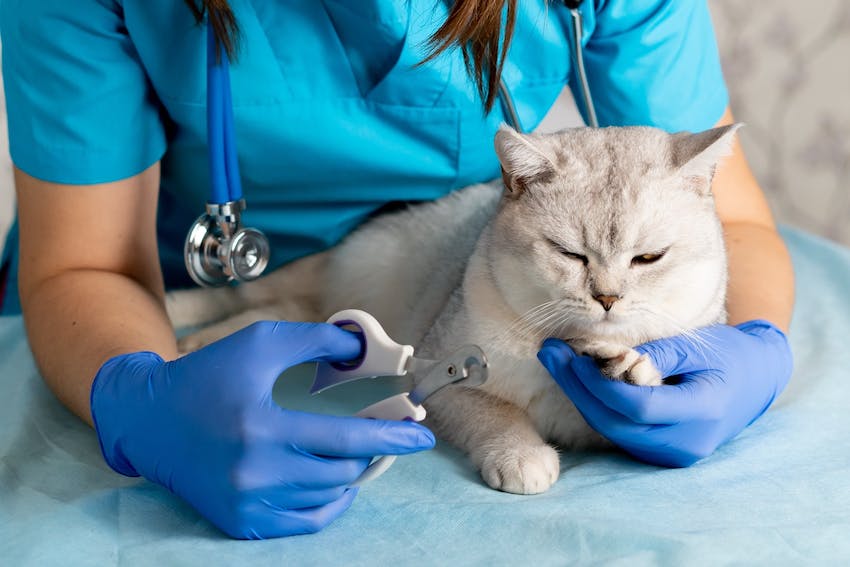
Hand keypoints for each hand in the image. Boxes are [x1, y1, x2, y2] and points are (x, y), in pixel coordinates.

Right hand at [90, 321, 434, 538]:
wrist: (149, 420)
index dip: (391, 438)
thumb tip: (361, 351)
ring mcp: (247, 503)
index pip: (346, 439)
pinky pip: (305, 522)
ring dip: (348, 472)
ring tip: (346, 450)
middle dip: (370, 452)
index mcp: (262, 426)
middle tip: (379, 434)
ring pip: (327, 496)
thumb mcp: (261, 343)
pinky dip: (327, 503)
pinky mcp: (239, 523)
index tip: (421, 436)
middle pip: (341, 471)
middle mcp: (254, 472)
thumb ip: (316, 341)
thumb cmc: (207, 375)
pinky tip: (331, 480)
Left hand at [537, 320, 792, 466]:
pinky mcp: (662, 453)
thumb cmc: (729, 356)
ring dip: (581, 397)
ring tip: (556, 361)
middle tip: (550, 354)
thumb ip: (656, 355)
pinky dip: (598, 406)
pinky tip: (578, 380)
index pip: (639, 407)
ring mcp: (674, 454)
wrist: (756, 382)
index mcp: (704, 413)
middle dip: (577, 388)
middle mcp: (687, 443)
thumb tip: (608, 360)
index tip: (573, 356)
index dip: (601, 384)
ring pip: (614, 431)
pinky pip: (621, 432)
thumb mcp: (698, 346)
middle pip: (618, 423)